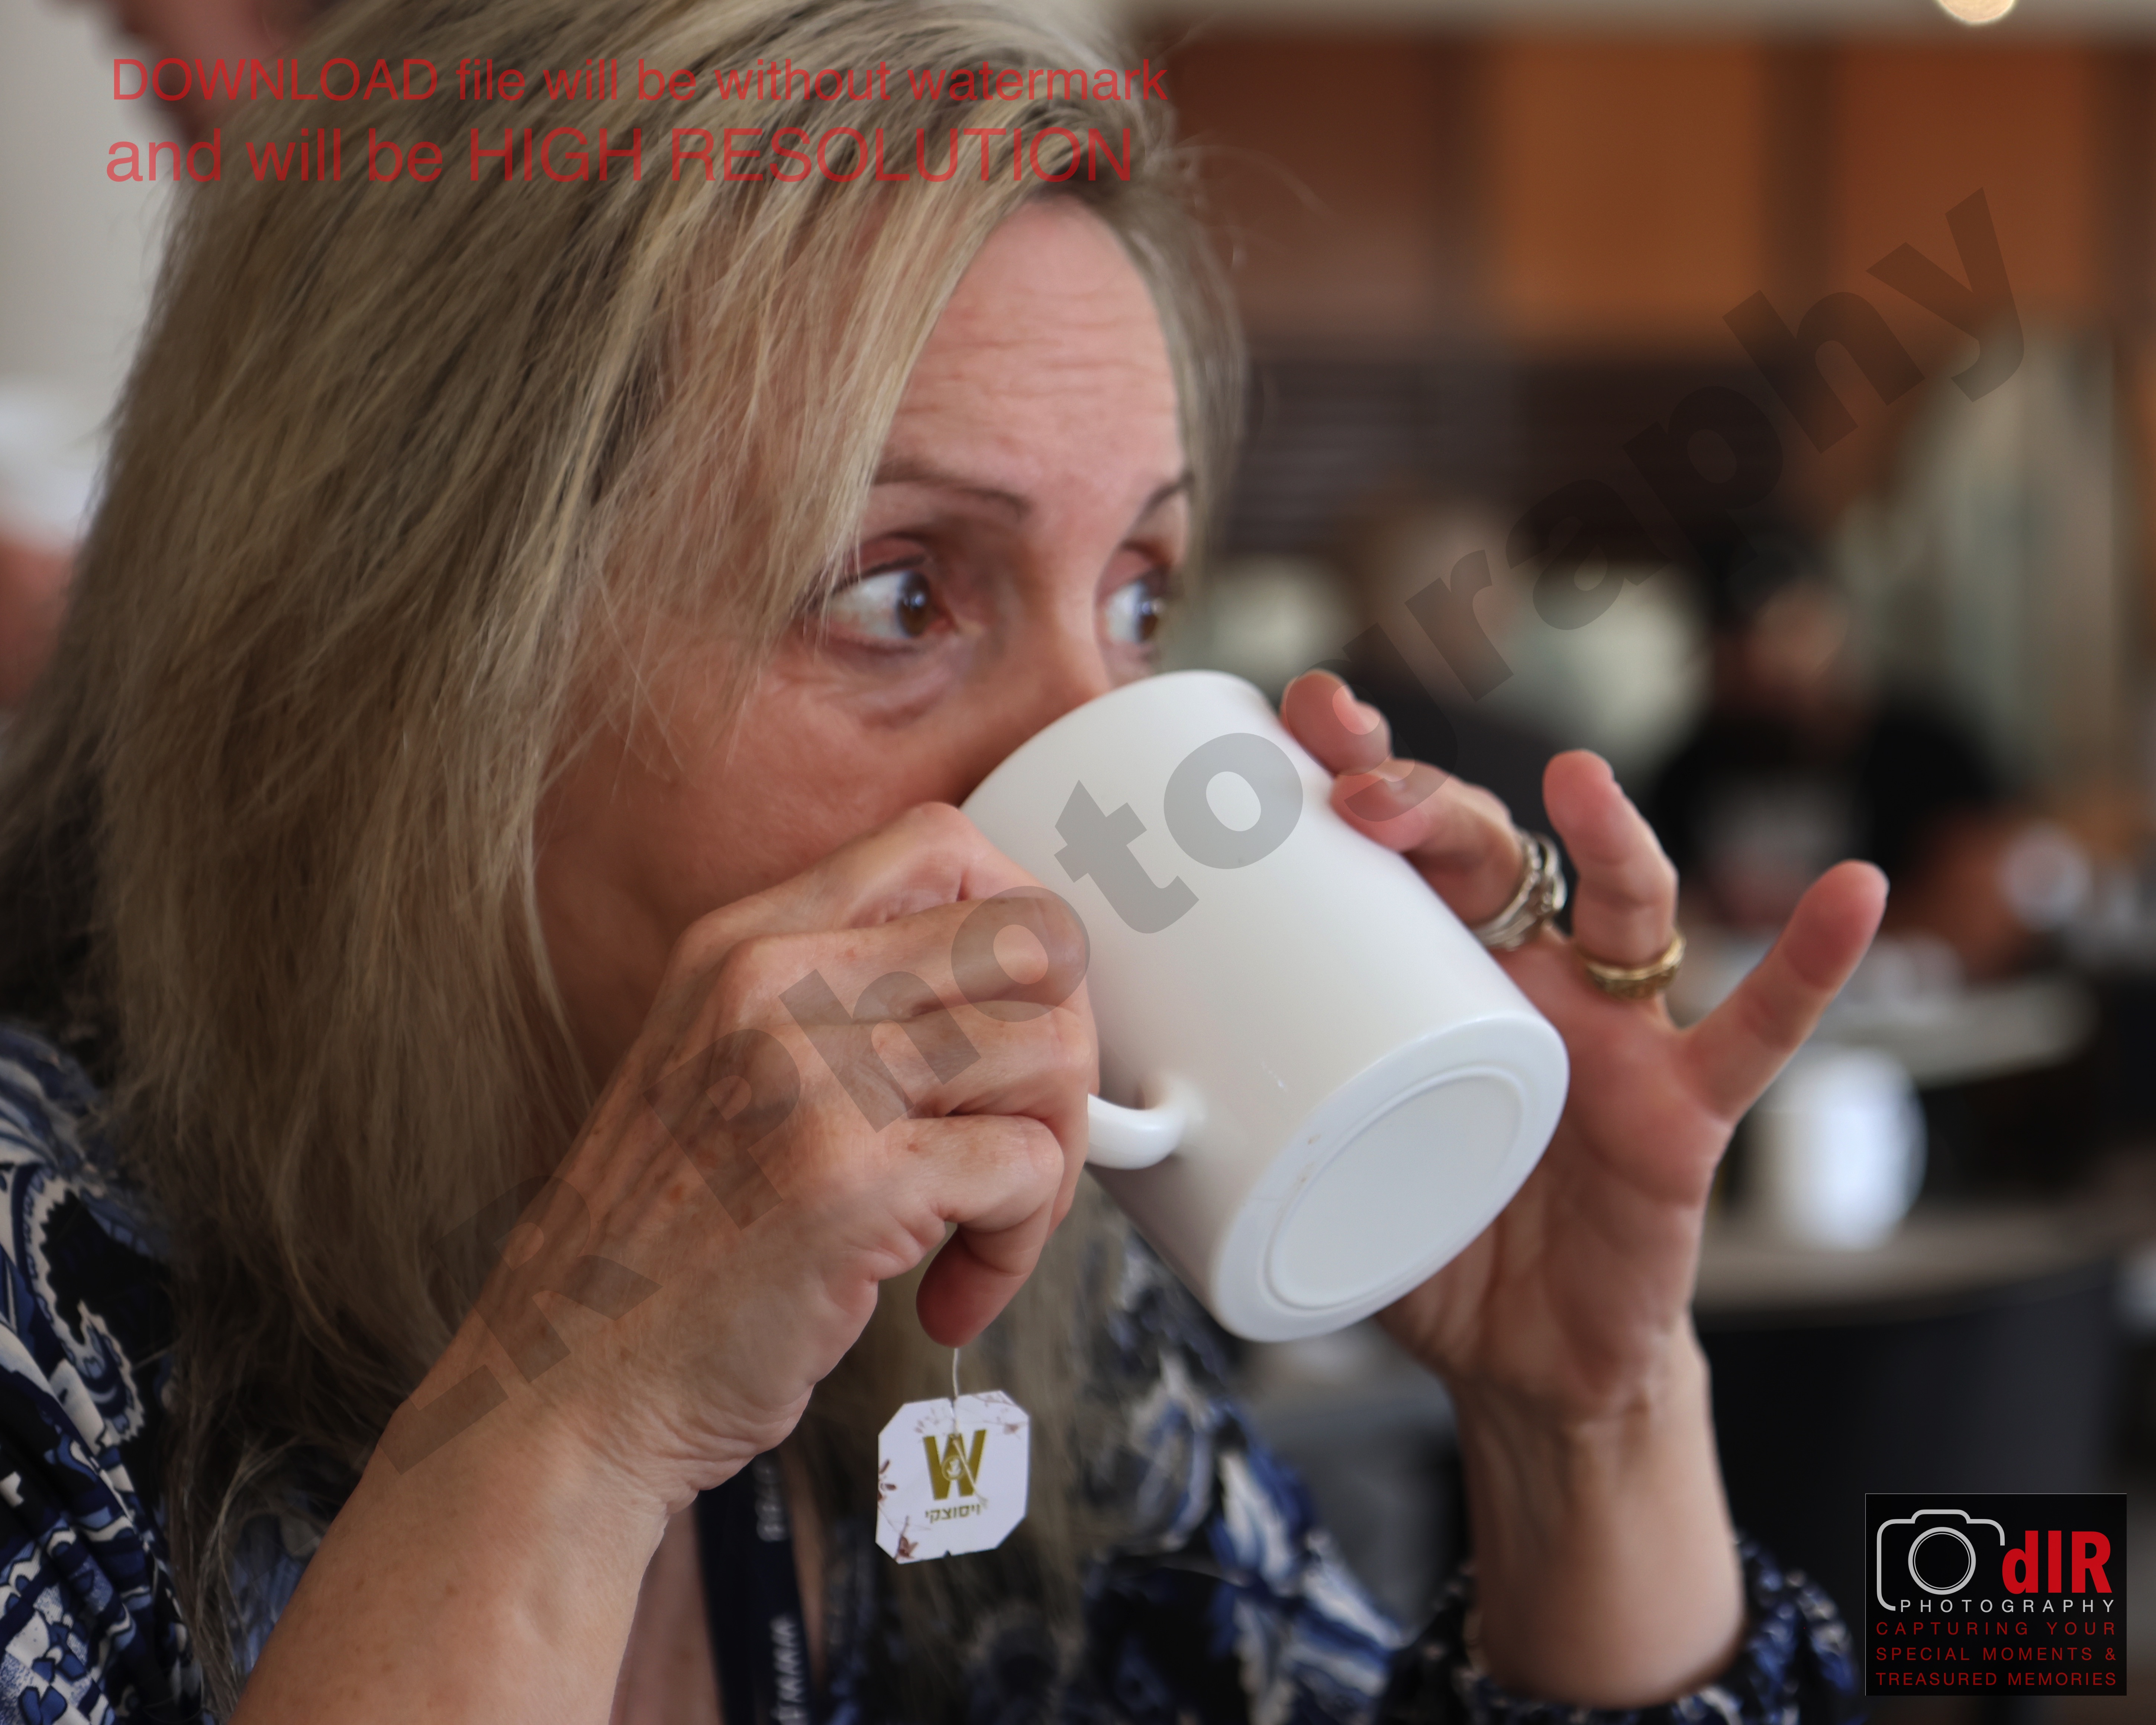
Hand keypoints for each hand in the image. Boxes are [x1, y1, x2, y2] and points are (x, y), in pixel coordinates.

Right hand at [388, 803, 1094, 1516]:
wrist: (567, 1387)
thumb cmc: (663, 1248)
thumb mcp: (721, 1066)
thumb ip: (838, 1004)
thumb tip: (1008, 995)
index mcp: (743, 943)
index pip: (939, 845)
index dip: (1016, 928)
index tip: (1012, 1024)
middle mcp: (774, 985)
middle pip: (1031, 938)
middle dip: (1066, 1047)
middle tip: (1024, 1137)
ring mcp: (813, 1077)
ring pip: (1050, 1054)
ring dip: (1052, 1163)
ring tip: (981, 1235)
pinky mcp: (854, 1182)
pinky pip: (1029, 1171)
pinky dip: (1017, 1247)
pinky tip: (947, 1296)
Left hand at [1279, 672, 1885, 1704]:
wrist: (1515, 1358)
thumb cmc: (1416, 1237)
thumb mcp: (1316, 1168)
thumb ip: (1230, 1129)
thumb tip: (1099, 1109)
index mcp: (1429, 972)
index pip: (1396, 844)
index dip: (1357, 764)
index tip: (1298, 708)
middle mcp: (1527, 975)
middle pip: (1493, 854)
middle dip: (1432, 802)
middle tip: (1362, 785)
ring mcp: (1615, 1032)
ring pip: (1624, 907)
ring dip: (1605, 838)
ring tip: (1576, 782)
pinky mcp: (1684, 1108)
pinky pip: (1763, 1026)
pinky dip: (1811, 963)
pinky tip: (1853, 889)